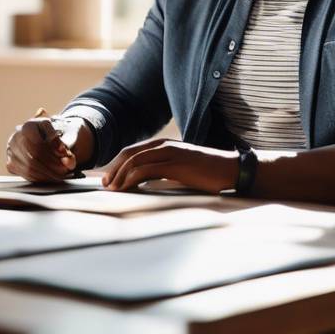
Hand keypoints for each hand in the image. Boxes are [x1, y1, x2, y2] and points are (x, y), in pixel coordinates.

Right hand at [4, 115, 85, 182]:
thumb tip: (68, 160)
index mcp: (28, 126)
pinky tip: (50, 176)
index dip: (53, 154)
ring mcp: (11, 152)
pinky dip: (40, 178)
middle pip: (33, 158)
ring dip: (47, 175)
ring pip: (29, 169)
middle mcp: (15, 137)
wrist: (39, 136)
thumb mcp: (60, 133)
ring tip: (60, 174)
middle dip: (51, 167)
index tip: (65, 157)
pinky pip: (26, 175)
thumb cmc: (51, 135)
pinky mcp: (10, 164)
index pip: (38, 145)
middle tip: (65, 170)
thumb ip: (65, 146)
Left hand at [101, 139, 239, 193]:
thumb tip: (146, 183)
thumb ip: (164, 171)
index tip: (108, 178)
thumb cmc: (207, 172)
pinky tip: (125, 188)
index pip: (133, 151)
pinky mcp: (175, 164)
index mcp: (164, 145)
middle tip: (104, 185)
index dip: (117, 164)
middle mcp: (164, 145)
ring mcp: (169, 153)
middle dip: (113, 169)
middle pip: (129, 153)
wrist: (231, 169)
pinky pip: (146, 169)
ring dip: (119, 175)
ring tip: (111, 188)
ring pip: (134, 160)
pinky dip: (131, 178)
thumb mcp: (181, 169)